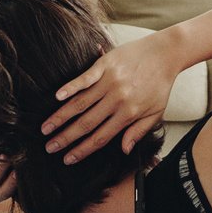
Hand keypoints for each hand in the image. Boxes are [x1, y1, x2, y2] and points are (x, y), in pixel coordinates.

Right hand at [40, 30, 180, 164]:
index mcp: (129, 114)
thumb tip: (123, 150)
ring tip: (45, 128)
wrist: (166, 53)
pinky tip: (57, 97)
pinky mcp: (105, 65)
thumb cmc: (161, 84)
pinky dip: (71, 87)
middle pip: (87, 123)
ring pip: (81, 103)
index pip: (101, 137)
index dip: (82, 150)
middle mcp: (117, 100)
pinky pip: (85, 78)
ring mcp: (110, 82)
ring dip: (61, 117)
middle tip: (49, 147)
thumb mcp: (156, 112)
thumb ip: (138, 132)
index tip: (67, 158)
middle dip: (66, 137)